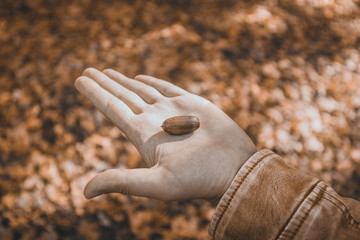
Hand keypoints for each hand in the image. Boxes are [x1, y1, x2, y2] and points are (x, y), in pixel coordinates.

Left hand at [75, 68, 256, 200]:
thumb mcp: (158, 184)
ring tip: (106, 72)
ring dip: (123, 81)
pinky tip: (140, 79)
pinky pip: (167, 89)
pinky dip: (152, 82)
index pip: (113, 108)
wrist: (235, 170)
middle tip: (86, 70)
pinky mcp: (192, 105)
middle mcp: (155, 122)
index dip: (95, 93)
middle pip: (123, 96)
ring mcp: (173, 112)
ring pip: (141, 90)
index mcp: (144, 136)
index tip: (79, 79)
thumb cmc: (199, 179)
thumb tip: (85, 192)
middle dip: (104, 83)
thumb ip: (123, 183)